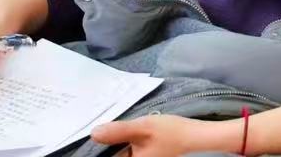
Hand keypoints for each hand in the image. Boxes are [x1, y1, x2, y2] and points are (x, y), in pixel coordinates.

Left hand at [90, 113, 220, 156]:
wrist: (191, 135)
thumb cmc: (170, 132)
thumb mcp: (143, 127)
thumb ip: (118, 131)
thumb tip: (93, 133)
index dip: (98, 148)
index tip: (90, 135)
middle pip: (113, 155)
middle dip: (106, 142)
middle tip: (101, 126)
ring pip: (119, 152)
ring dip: (114, 141)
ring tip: (110, 126)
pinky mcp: (142, 156)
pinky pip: (126, 151)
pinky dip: (122, 141)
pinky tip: (122, 130)